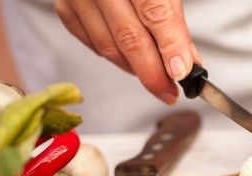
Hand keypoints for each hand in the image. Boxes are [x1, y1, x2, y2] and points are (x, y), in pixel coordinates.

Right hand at [54, 0, 198, 103]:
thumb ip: (173, 21)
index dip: (170, 46)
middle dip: (153, 72)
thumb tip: (186, 60)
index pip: (154, 13)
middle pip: (129, 37)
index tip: (182, 72)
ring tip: (153, 76)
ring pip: (108, 47)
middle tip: (169, 91)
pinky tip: (128, 58)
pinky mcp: (65, 6)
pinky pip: (91, 43)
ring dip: (134, 68)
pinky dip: (113, 56)